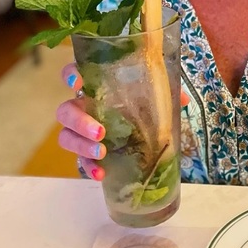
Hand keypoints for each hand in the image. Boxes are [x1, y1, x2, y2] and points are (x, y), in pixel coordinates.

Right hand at [57, 63, 189, 179]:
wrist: (141, 129)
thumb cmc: (141, 101)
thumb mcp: (154, 91)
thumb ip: (166, 90)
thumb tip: (183, 99)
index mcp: (95, 85)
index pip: (72, 73)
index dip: (70, 76)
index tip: (77, 84)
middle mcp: (83, 106)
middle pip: (65, 111)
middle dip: (79, 121)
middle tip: (101, 131)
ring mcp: (81, 131)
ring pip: (65, 136)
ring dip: (81, 145)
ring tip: (102, 153)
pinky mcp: (86, 152)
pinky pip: (78, 160)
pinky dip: (88, 167)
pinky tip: (101, 173)